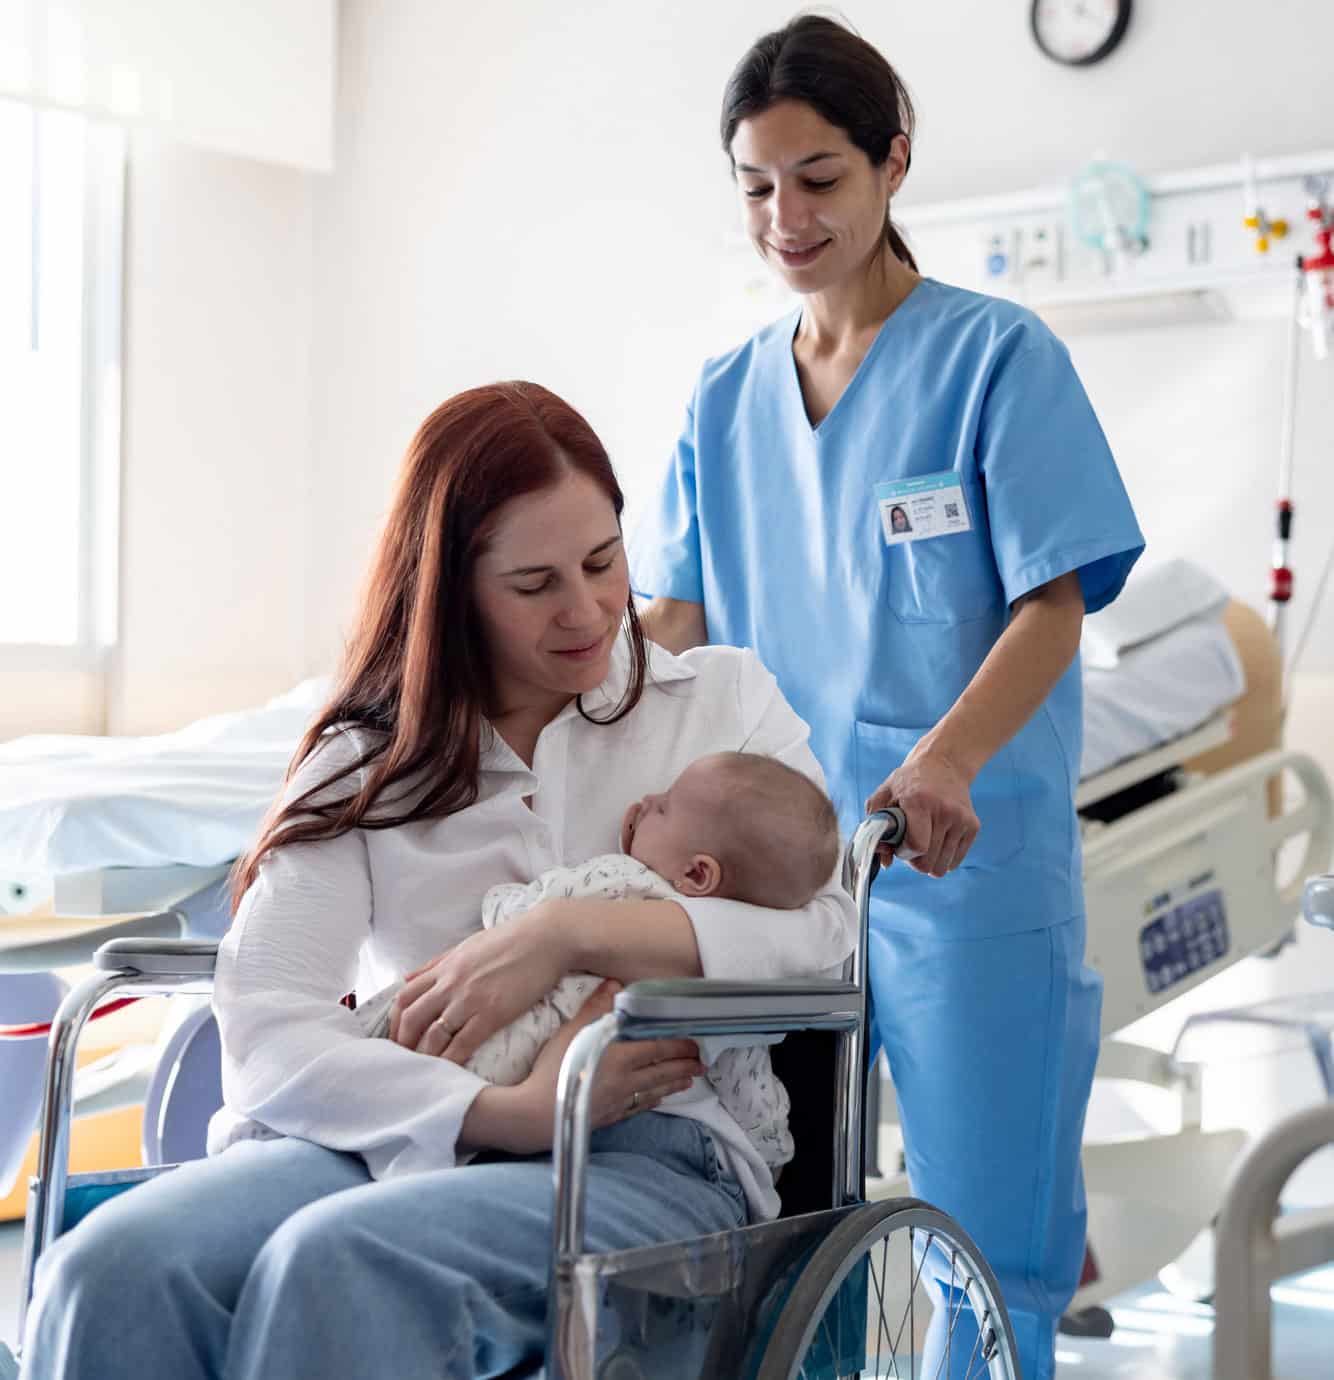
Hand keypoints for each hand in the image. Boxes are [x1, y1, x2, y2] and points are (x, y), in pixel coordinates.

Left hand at [389, 903, 568, 1063]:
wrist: (547, 938)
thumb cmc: (512, 939)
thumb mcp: (467, 945)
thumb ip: (436, 963)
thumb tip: (407, 978)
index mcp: (445, 967)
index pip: (405, 996)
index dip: (395, 1020)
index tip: (396, 1037)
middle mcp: (451, 984)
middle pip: (412, 1017)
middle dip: (403, 1042)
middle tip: (404, 1060)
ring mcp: (470, 999)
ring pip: (433, 1034)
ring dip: (425, 1056)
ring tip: (424, 1072)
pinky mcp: (492, 1013)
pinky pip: (463, 1043)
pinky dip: (452, 1060)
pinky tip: (450, 1074)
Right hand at [460, 981, 704, 1154]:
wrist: (535, 1114)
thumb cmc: (551, 1070)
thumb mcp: (571, 1032)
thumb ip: (596, 1008)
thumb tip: (615, 984)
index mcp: (620, 1056)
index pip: (658, 1047)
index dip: (679, 1045)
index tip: (695, 1042)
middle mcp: (626, 1080)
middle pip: (662, 1070)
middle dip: (684, 1066)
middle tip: (702, 1063)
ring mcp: (619, 1100)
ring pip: (654, 1090)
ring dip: (674, 1084)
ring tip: (690, 1081)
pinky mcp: (609, 1116)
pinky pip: (638, 1106)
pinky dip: (653, 1101)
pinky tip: (657, 1099)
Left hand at [866, 746, 979, 877]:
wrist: (943, 765)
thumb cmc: (909, 781)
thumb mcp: (885, 793)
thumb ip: (876, 826)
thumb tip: (885, 862)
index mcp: (920, 802)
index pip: (917, 846)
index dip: (904, 853)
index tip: (899, 844)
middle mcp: (945, 811)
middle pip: (928, 862)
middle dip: (914, 860)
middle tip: (909, 844)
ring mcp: (962, 819)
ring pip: (943, 866)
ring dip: (928, 861)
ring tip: (923, 842)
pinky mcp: (973, 826)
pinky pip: (955, 861)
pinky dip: (943, 858)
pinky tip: (936, 842)